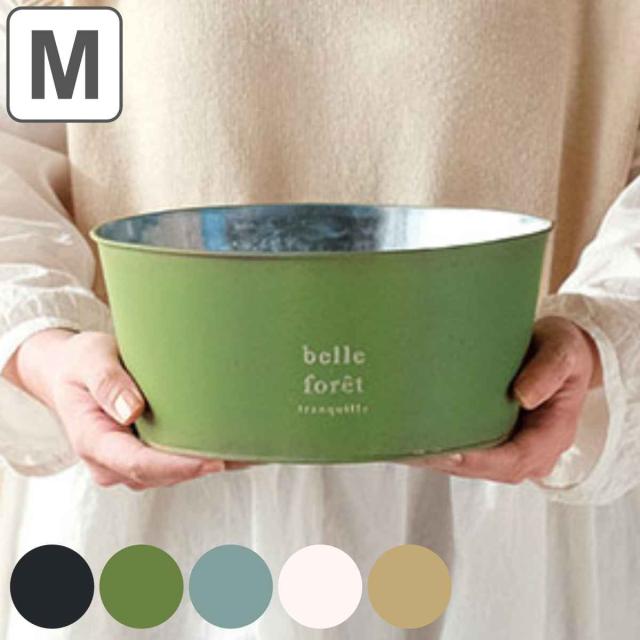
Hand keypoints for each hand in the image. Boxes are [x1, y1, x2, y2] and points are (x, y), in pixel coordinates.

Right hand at [5, 329, 227, 488]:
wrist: (69, 373)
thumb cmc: (80, 365)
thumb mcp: (89, 360)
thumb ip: (107, 383)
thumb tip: (132, 410)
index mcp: (93, 441)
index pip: (139, 463)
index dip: (179, 467)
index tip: (214, 461)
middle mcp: (111, 462)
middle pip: (162, 474)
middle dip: (202, 467)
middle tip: (246, 454)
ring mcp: (128, 463)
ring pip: (173, 473)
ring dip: (208, 464)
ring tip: (250, 451)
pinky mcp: (145, 456)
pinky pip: (176, 464)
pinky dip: (204, 458)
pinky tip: (236, 449)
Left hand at [417, 316, 600, 483]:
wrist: (562, 353)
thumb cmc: (563, 350)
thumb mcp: (563, 350)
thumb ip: (549, 370)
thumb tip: (523, 395)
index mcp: (554, 434)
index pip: (515, 460)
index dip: (481, 460)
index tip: (451, 452)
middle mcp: (534, 450)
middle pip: (489, 469)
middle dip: (451, 463)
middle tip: (415, 450)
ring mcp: (514, 448)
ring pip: (475, 466)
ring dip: (441, 461)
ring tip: (406, 448)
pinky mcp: (498, 440)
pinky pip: (471, 452)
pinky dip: (444, 450)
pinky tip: (416, 441)